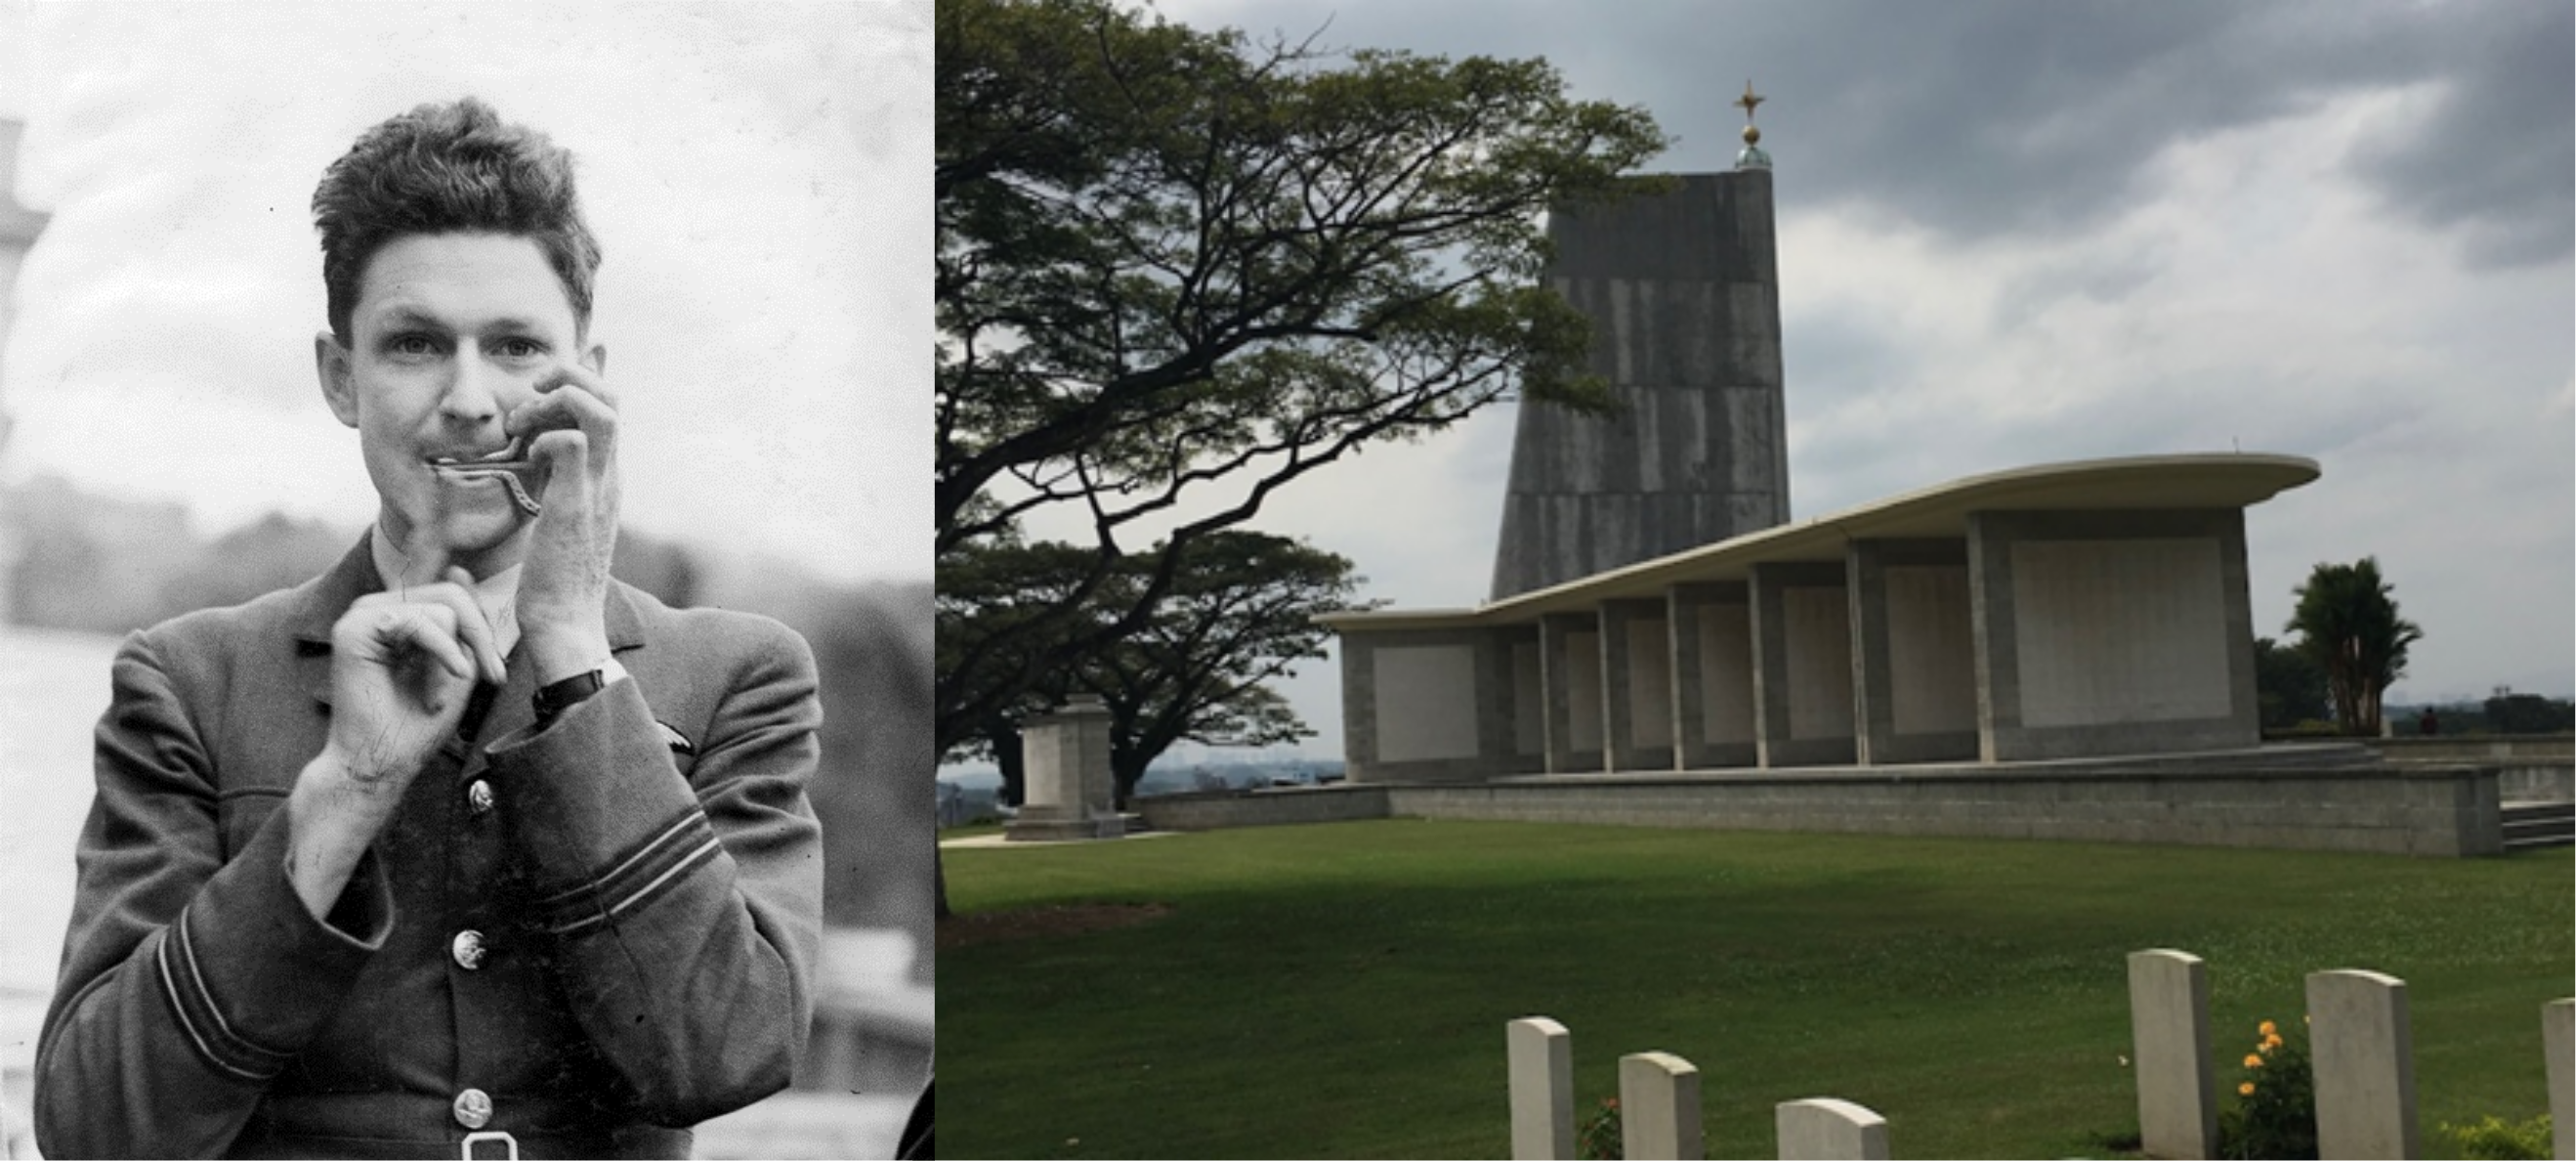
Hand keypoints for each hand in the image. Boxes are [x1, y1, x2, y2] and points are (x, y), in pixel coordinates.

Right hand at [290, 569, 504, 919]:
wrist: (380, 762)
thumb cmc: (417, 722)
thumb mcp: (459, 663)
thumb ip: (464, 622)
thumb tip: (458, 571)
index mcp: (398, 613)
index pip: (456, 594)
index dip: (483, 631)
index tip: (494, 675)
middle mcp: (377, 607)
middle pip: (454, 595)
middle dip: (480, 640)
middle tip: (487, 679)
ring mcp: (362, 614)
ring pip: (445, 607)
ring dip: (456, 657)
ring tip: (438, 697)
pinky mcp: (355, 629)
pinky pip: (423, 622)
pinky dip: (442, 657)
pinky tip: (437, 693)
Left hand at [509, 361, 620, 680]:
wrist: (565, 624)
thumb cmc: (554, 580)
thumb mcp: (558, 518)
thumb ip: (554, 483)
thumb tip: (533, 457)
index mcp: (607, 477)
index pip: (608, 405)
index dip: (574, 384)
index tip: (533, 401)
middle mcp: (611, 476)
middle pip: (611, 395)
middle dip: (568, 378)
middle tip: (530, 400)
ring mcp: (599, 488)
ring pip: (600, 408)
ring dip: (555, 402)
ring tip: (523, 427)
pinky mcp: (576, 504)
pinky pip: (572, 443)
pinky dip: (542, 438)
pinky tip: (523, 461)